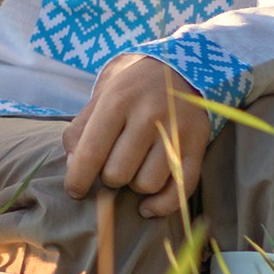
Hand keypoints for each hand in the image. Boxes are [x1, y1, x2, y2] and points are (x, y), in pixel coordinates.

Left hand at [62, 55, 211, 217]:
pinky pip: (179, 189)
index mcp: (118, 101)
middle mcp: (149, 115)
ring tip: (134, 170)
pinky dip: (161, 205)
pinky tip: (147, 206)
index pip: (91, 153)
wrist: (179, 67)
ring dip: (135, 186)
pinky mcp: (198, 145)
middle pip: (118, 174)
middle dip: (109, 178)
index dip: (77, 180)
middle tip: (112, 167)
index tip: (75, 191)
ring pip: (147, 184)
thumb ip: (80, 131)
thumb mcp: (100, 98)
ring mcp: (176, 131)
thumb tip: (75, 168)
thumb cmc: (131, 89)